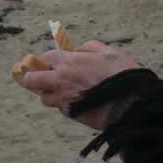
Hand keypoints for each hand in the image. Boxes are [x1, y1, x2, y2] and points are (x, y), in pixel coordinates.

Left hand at [19, 41, 144, 130]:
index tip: (57, 63)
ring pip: (45, 97)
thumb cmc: (123, 76)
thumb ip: (89, 47)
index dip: (51, 60)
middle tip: (43, 79)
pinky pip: (60, 108)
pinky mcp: (70, 114)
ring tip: (67, 92)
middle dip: (34, 78)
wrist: (131, 104)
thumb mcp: (109, 52)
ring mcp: (63, 99)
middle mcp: (61, 80)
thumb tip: (77, 50)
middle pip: (32, 80)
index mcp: (70, 62)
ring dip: (52, 94)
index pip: (46, 58)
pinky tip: (80, 102)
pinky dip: (65, 105)